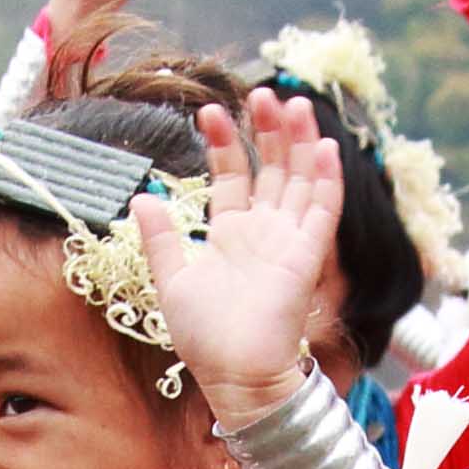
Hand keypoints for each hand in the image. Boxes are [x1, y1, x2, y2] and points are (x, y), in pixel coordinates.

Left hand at [149, 89, 352, 410]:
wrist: (234, 376)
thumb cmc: (204, 338)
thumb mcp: (171, 280)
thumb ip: (161, 238)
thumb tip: (142, 197)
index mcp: (232, 235)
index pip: (234, 177)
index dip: (225, 144)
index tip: (210, 111)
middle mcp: (264, 233)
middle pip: (273, 169)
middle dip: (268, 130)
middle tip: (263, 92)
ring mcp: (288, 243)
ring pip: (301, 181)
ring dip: (299, 142)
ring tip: (294, 103)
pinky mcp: (307, 258)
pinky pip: (322, 212)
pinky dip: (326, 180)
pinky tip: (323, 147)